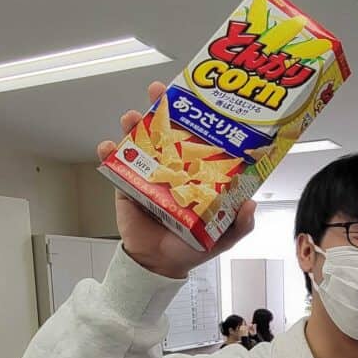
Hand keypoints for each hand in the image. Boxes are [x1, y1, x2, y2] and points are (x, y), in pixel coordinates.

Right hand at [96, 81, 255, 278]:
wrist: (160, 264)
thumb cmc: (193, 246)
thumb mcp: (224, 236)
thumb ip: (240, 223)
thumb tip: (250, 204)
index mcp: (197, 173)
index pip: (198, 138)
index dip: (196, 117)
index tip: (196, 99)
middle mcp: (173, 167)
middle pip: (166, 129)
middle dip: (160, 107)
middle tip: (157, 92)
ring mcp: (148, 173)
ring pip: (139, 140)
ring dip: (132, 123)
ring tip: (130, 117)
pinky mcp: (126, 185)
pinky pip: (114, 164)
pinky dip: (108, 152)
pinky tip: (108, 147)